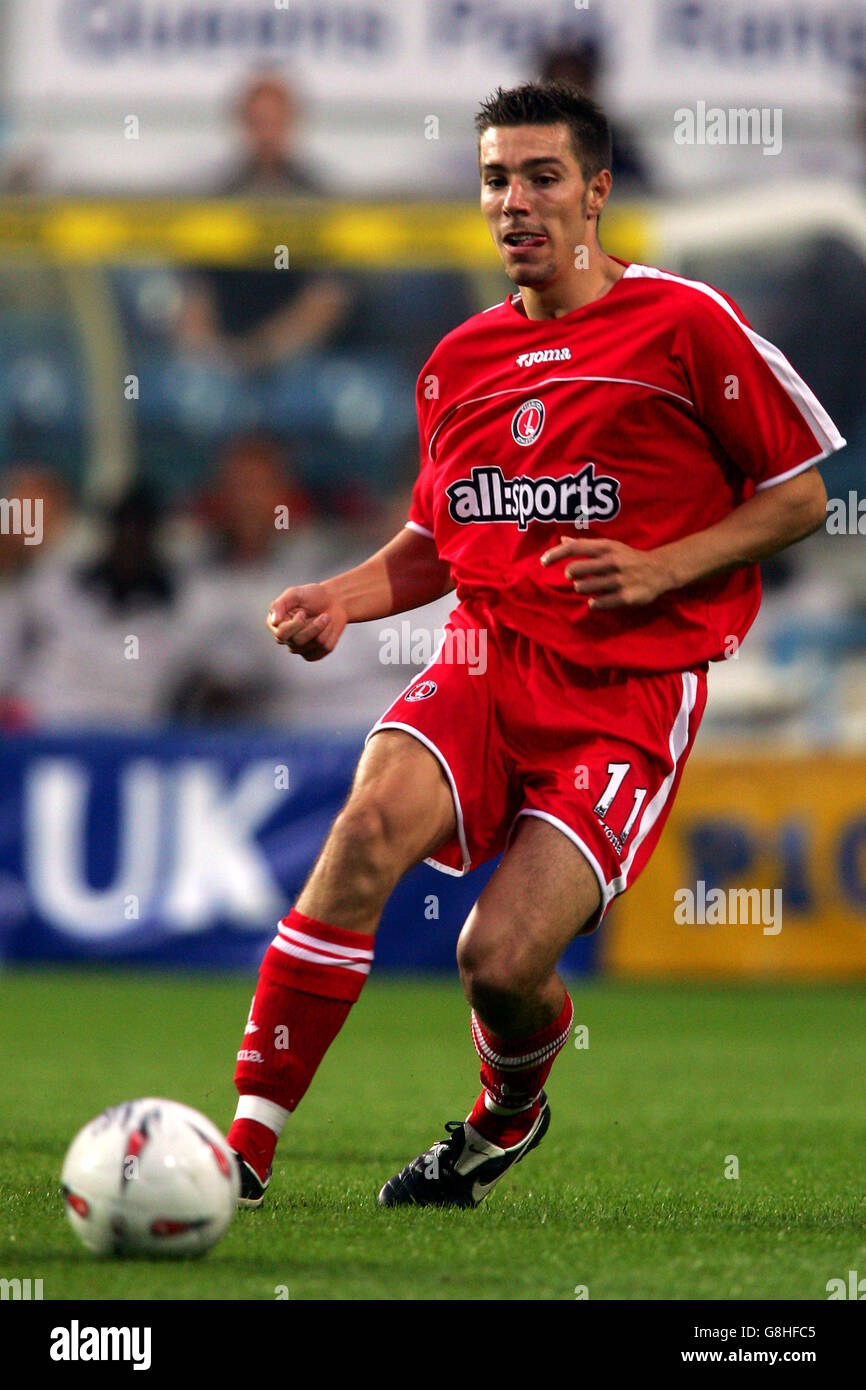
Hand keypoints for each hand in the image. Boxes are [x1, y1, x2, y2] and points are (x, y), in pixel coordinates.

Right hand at [267, 582, 347, 660]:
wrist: (333, 601)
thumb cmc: (311, 595)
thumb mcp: (294, 593)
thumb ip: (280, 604)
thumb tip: (274, 622)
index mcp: (275, 624)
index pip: (282, 634)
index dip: (295, 625)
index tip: (303, 612)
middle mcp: (285, 639)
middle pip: (298, 641)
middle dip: (314, 627)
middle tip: (325, 615)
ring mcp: (299, 648)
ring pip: (314, 645)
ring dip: (324, 628)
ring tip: (326, 616)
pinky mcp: (314, 653)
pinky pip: (324, 649)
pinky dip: (331, 635)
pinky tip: (328, 627)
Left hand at [540, 536, 674, 609]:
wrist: (659, 570)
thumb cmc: (629, 557)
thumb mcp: (610, 547)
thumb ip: (585, 545)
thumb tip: (561, 540)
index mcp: (606, 548)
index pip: (575, 548)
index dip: (555, 554)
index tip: (543, 562)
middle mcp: (611, 562)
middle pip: (574, 570)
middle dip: (571, 576)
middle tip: (577, 578)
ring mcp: (618, 580)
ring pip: (583, 588)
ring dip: (582, 589)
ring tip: (592, 587)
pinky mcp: (625, 597)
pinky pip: (597, 603)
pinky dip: (594, 603)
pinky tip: (599, 599)